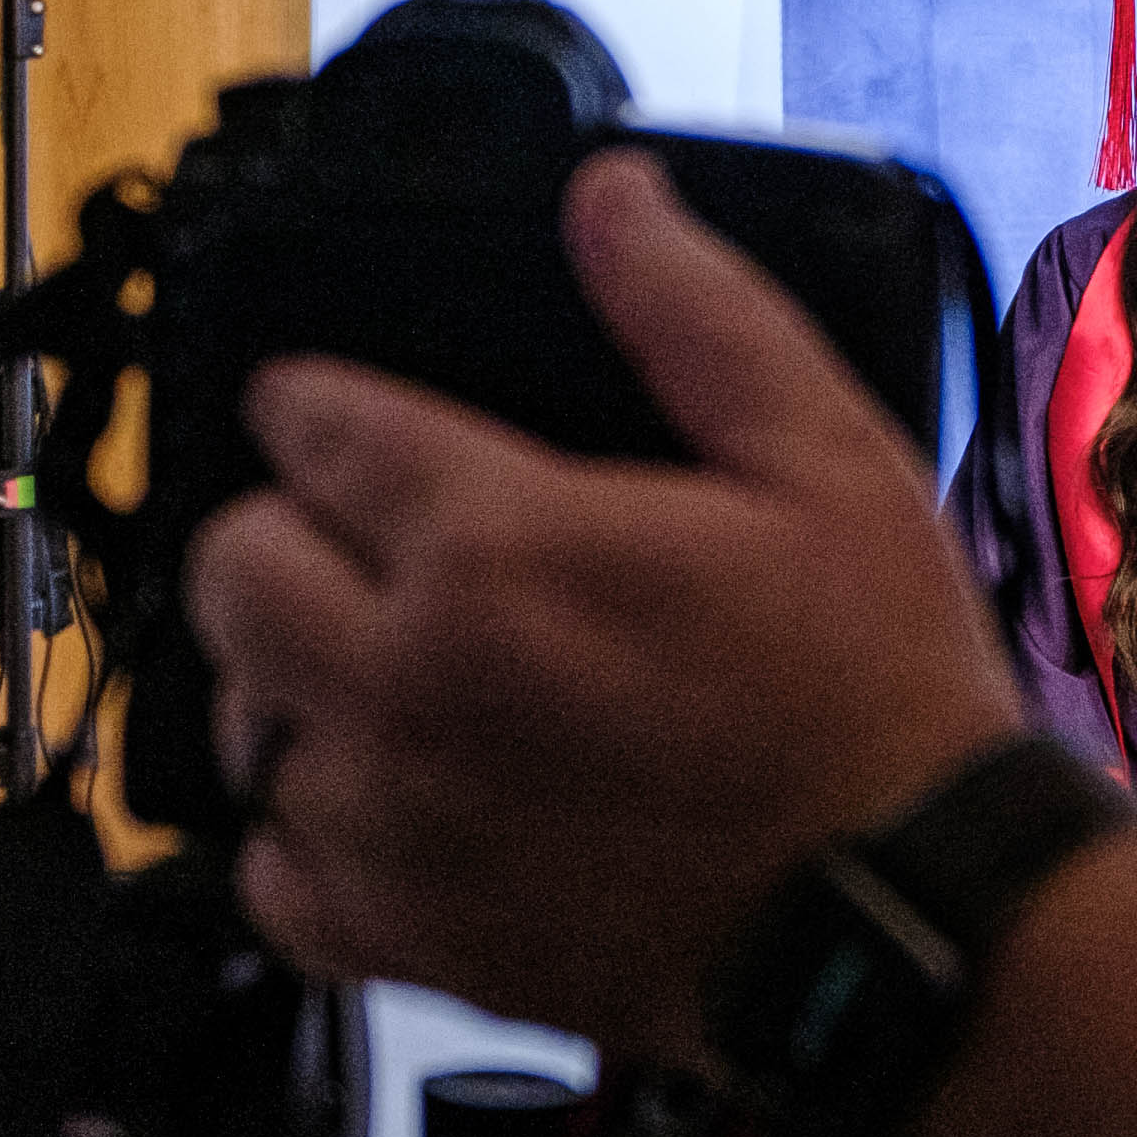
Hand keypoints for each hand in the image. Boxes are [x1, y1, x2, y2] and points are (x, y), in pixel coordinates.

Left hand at [183, 149, 1025, 1057]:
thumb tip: (614, 200)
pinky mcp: (412, 937)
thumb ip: (698, 317)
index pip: (309, 424)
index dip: (320, 400)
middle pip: (230, 567)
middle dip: (281, 531)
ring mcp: (397, 821)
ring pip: (237, 720)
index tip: (343, 411)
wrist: (906, 924)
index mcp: (499, 545)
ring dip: (290, 683)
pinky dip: (303, 837)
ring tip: (383, 670)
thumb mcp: (827, 464)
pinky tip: (386, 800)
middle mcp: (412, 682)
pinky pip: (272, 877)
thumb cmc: (879, 704)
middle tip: (358, 539)